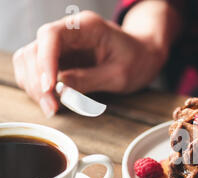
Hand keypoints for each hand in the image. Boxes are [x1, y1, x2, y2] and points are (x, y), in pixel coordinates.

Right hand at [12, 10, 168, 116]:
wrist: (144, 57)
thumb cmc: (137, 61)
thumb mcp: (119, 74)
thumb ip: (90, 80)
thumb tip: (61, 89)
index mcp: (86, 26)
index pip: (52, 36)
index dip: (45, 62)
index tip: (50, 87)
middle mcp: (68, 32)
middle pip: (35, 50)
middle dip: (38, 81)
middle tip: (52, 107)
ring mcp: (61, 46)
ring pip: (30, 61)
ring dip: (35, 86)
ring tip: (52, 107)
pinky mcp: (58, 60)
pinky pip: (36, 71)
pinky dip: (38, 87)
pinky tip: (52, 101)